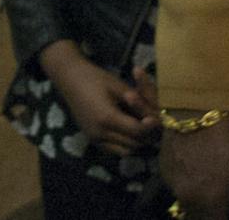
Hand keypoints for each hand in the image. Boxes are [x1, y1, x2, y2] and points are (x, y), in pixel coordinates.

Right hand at [38, 41, 157, 155]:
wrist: (69, 78)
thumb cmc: (95, 78)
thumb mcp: (119, 86)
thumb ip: (137, 103)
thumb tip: (154, 115)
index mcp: (107, 118)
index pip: (137, 131)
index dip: (150, 127)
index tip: (159, 119)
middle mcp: (100, 133)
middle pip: (133, 144)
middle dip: (146, 135)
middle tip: (153, 124)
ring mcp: (95, 138)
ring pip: (125, 150)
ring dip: (136, 142)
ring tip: (142, 128)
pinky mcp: (92, 139)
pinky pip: (114, 149)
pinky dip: (124, 143)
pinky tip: (128, 130)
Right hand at [161, 114, 228, 219]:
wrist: (197, 101)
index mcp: (209, 201)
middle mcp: (185, 197)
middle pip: (199, 218)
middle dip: (212, 213)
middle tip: (225, 198)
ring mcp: (171, 182)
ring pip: (186, 204)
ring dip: (198, 201)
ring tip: (212, 180)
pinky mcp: (162, 167)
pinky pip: (176, 187)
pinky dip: (187, 185)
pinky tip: (198, 167)